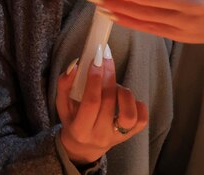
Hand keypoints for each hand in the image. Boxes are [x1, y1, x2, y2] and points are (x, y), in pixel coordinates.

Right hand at [56, 50, 147, 164]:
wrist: (84, 145)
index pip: (91, 102)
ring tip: (114, 85)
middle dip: (108, 76)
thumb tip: (75, 66)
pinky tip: (125, 97)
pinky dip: (137, 103)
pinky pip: (142, 119)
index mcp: (80, 129)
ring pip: (129, 114)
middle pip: (109, 102)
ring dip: (123, 93)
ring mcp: (117, 137)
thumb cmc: (72, 119)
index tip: (95, 60)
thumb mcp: (61, 104)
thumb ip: (64, 84)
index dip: (94, 79)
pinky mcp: (131, 135)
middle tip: (105, 59)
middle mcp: (100, 135)